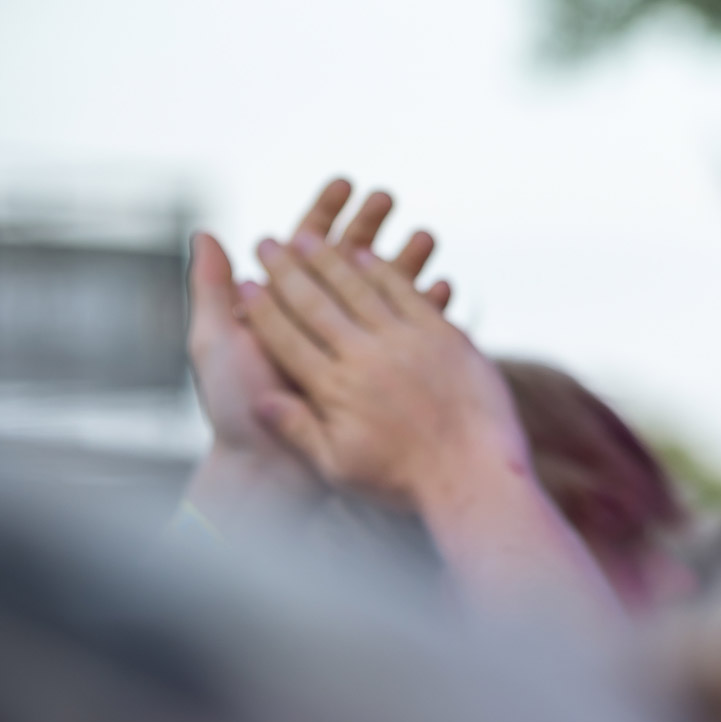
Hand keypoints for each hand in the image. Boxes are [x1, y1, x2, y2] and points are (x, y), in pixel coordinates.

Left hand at [185, 180, 442, 521]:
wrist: (270, 478)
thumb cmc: (236, 414)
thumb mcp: (216, 345)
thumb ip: (212, 291)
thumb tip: (204, 232)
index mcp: (278, 313)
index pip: (302, 251)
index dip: (323, 216)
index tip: (344, 182)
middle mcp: (315, 327)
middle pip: (344, 265)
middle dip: (368, 228)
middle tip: (389, 197)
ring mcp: (349, 352)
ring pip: (380, 296)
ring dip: (403, 264)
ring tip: (425, 235)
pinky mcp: (378, 378)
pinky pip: (406, 337)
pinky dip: (425, 313)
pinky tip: (445, 288)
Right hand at [240, 234, 527, 510]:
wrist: (474, 478)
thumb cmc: (404, 483)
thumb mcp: (340, 467)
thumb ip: (298, 430)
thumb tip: (261, 402)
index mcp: (334, 390)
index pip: (287, 339)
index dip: (263, 309)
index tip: (246, 284)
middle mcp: (366, 358)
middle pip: (316, 304)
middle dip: (287, 271)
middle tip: (268, 244)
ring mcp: (406, 342)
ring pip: (358, 290)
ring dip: (329, 260)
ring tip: (308, 239)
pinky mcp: (443, 336)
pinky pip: (405, 293)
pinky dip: (382, 271)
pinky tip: (365, 255)